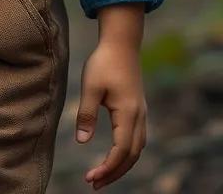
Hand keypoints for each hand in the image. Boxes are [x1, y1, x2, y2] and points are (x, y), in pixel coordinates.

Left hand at [74, 39, 147, 187]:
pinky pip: (137, 139)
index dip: (107, 168)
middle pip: (132, 155)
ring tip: (103, 175)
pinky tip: (115, 156)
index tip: (90, 178)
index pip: (121, 151)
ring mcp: (141, 113)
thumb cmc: (104, 62)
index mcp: (128, 113)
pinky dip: (127, 153)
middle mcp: (139, 116)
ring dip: (122, 165)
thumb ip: (86, 114)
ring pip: (137, 149)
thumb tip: (81, 141)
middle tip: (94, 184)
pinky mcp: (138, 108)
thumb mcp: (90, 86)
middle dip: (114, 173)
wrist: (122, 43)